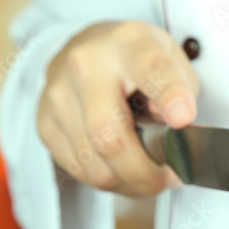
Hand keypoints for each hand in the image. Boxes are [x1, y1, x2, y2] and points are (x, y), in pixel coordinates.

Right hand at [37, 21, 199, 196]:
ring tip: (148, 175)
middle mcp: (85, 66)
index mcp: (129, 45)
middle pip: (112, 138)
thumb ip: (181, 91)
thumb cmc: (135, 61)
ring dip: (130, 183)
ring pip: (96, 167)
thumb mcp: (170, 60)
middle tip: (170, 179)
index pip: (151, 70)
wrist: (87, 48)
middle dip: (147, 174)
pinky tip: (122, 169)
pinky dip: (109, 181)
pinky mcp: (44, 123)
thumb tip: (176, 130)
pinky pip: (80, 171)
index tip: (183, 119)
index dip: (170, 97)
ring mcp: (58, 95)